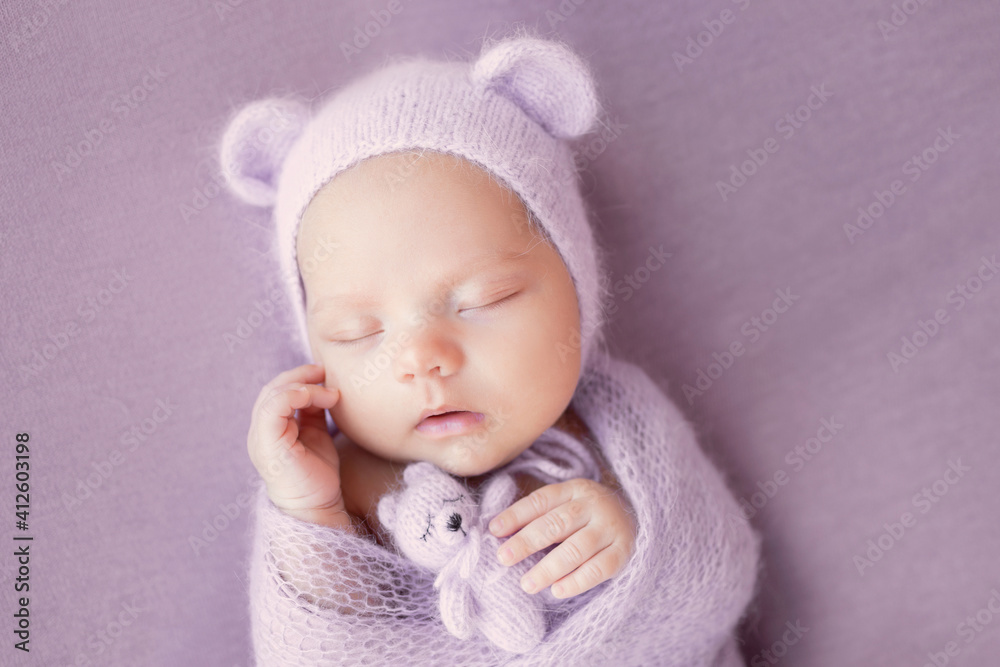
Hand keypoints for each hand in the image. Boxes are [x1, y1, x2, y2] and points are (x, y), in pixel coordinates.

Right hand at [247, 363, 348, 527]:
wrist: (317, 507)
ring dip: (303, 385)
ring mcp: (260, 438)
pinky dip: (295, 395)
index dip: (299, 377)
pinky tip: (317, 396)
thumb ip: (313, 411)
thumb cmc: (317, 475)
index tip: (325, 374)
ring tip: (329, 391)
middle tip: (325, 372)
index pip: (277, 392)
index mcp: (269, 429)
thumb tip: (324, 386)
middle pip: (272, 388)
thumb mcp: (316, 434)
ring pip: (272, 394)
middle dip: (300, 375)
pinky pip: (274, 408)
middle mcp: (260, 432)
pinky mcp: (267, 444)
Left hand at [488, 478, 636, 598]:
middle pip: (557, 523)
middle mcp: (594, 506)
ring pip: (577, 549)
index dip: (516, 515)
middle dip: (527, 541)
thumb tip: (497, 530)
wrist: (639, 516)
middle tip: (503, 558)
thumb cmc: (588, 515)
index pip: (542, 500)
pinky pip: (599, 569)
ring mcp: (610, 528)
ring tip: (527, 584)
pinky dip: (577, 581)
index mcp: (575, 490)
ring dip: (549, 568)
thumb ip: (539, 514)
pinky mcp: (623, 552)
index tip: (494, 530)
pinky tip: (557, 590)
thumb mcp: (567, 503)